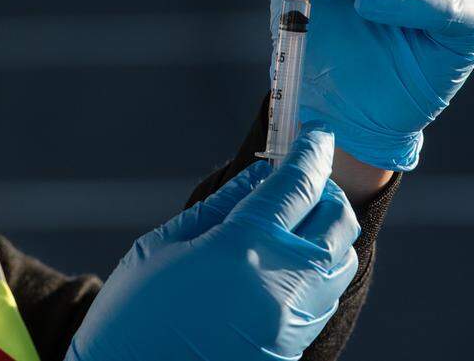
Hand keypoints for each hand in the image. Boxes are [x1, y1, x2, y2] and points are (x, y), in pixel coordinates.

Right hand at [67, 126, 358, 360]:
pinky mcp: (292, 347)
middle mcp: (280, 283)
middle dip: (325, 191)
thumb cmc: (133, 310)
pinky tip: (287, 261)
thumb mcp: (164, 244)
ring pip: (340, 260)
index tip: (315, 134)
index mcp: (241, 248)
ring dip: (327, 232)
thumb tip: (260, 175)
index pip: (298, 186)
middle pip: (337, 221)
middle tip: (301, 180)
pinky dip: (317, 268)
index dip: (311, 152)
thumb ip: (221, 206)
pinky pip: (325, 296)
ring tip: (296, 221)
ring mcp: (292, 321)